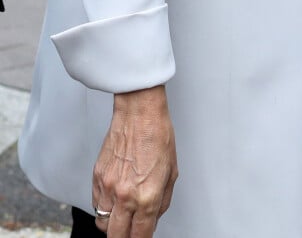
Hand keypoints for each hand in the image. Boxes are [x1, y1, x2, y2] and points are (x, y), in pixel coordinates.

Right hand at [92, 85, 177, 236]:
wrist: (139, 112)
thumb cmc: (158, 135)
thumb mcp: (171, 173)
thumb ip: (162, 202)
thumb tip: (153, 218)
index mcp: (147, 196)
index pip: (140, 236)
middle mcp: (125, 195)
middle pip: (116, 236)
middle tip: (130, 233)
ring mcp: (108, 186)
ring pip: (102, 223)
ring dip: (112, 224)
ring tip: (122, 216)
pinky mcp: (97, 176)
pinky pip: (95, 204)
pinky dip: (103, 207)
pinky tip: (114, 199)